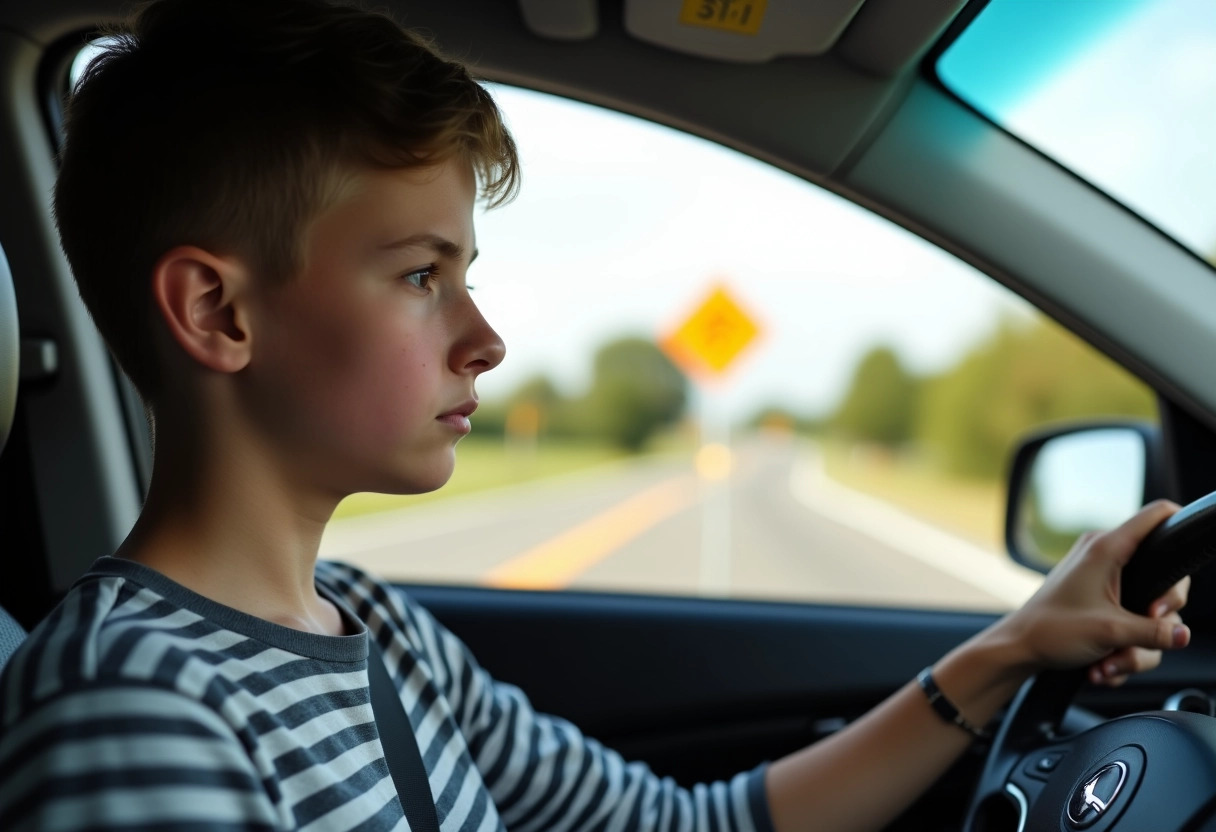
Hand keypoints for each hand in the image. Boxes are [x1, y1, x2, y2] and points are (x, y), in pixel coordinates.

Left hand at [998, 500, 1190, 684]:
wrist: (1019, 650)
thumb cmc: (1052, 631)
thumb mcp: (1111, 633)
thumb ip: (1154, 632)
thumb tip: (1183, 634)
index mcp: (1106, 549)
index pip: (1155, 516)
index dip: (1179, 522)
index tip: (1194, 543)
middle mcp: (1106, 558)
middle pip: (1167, 579)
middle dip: (1160, 618)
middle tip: (1149, 631)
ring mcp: (1103, 581)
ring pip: (1148, 615)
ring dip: (1134, 648)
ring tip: (1108, 663)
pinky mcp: (1100, 604)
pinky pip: (1130, 625)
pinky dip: (1121, 650)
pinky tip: (1101, 667)